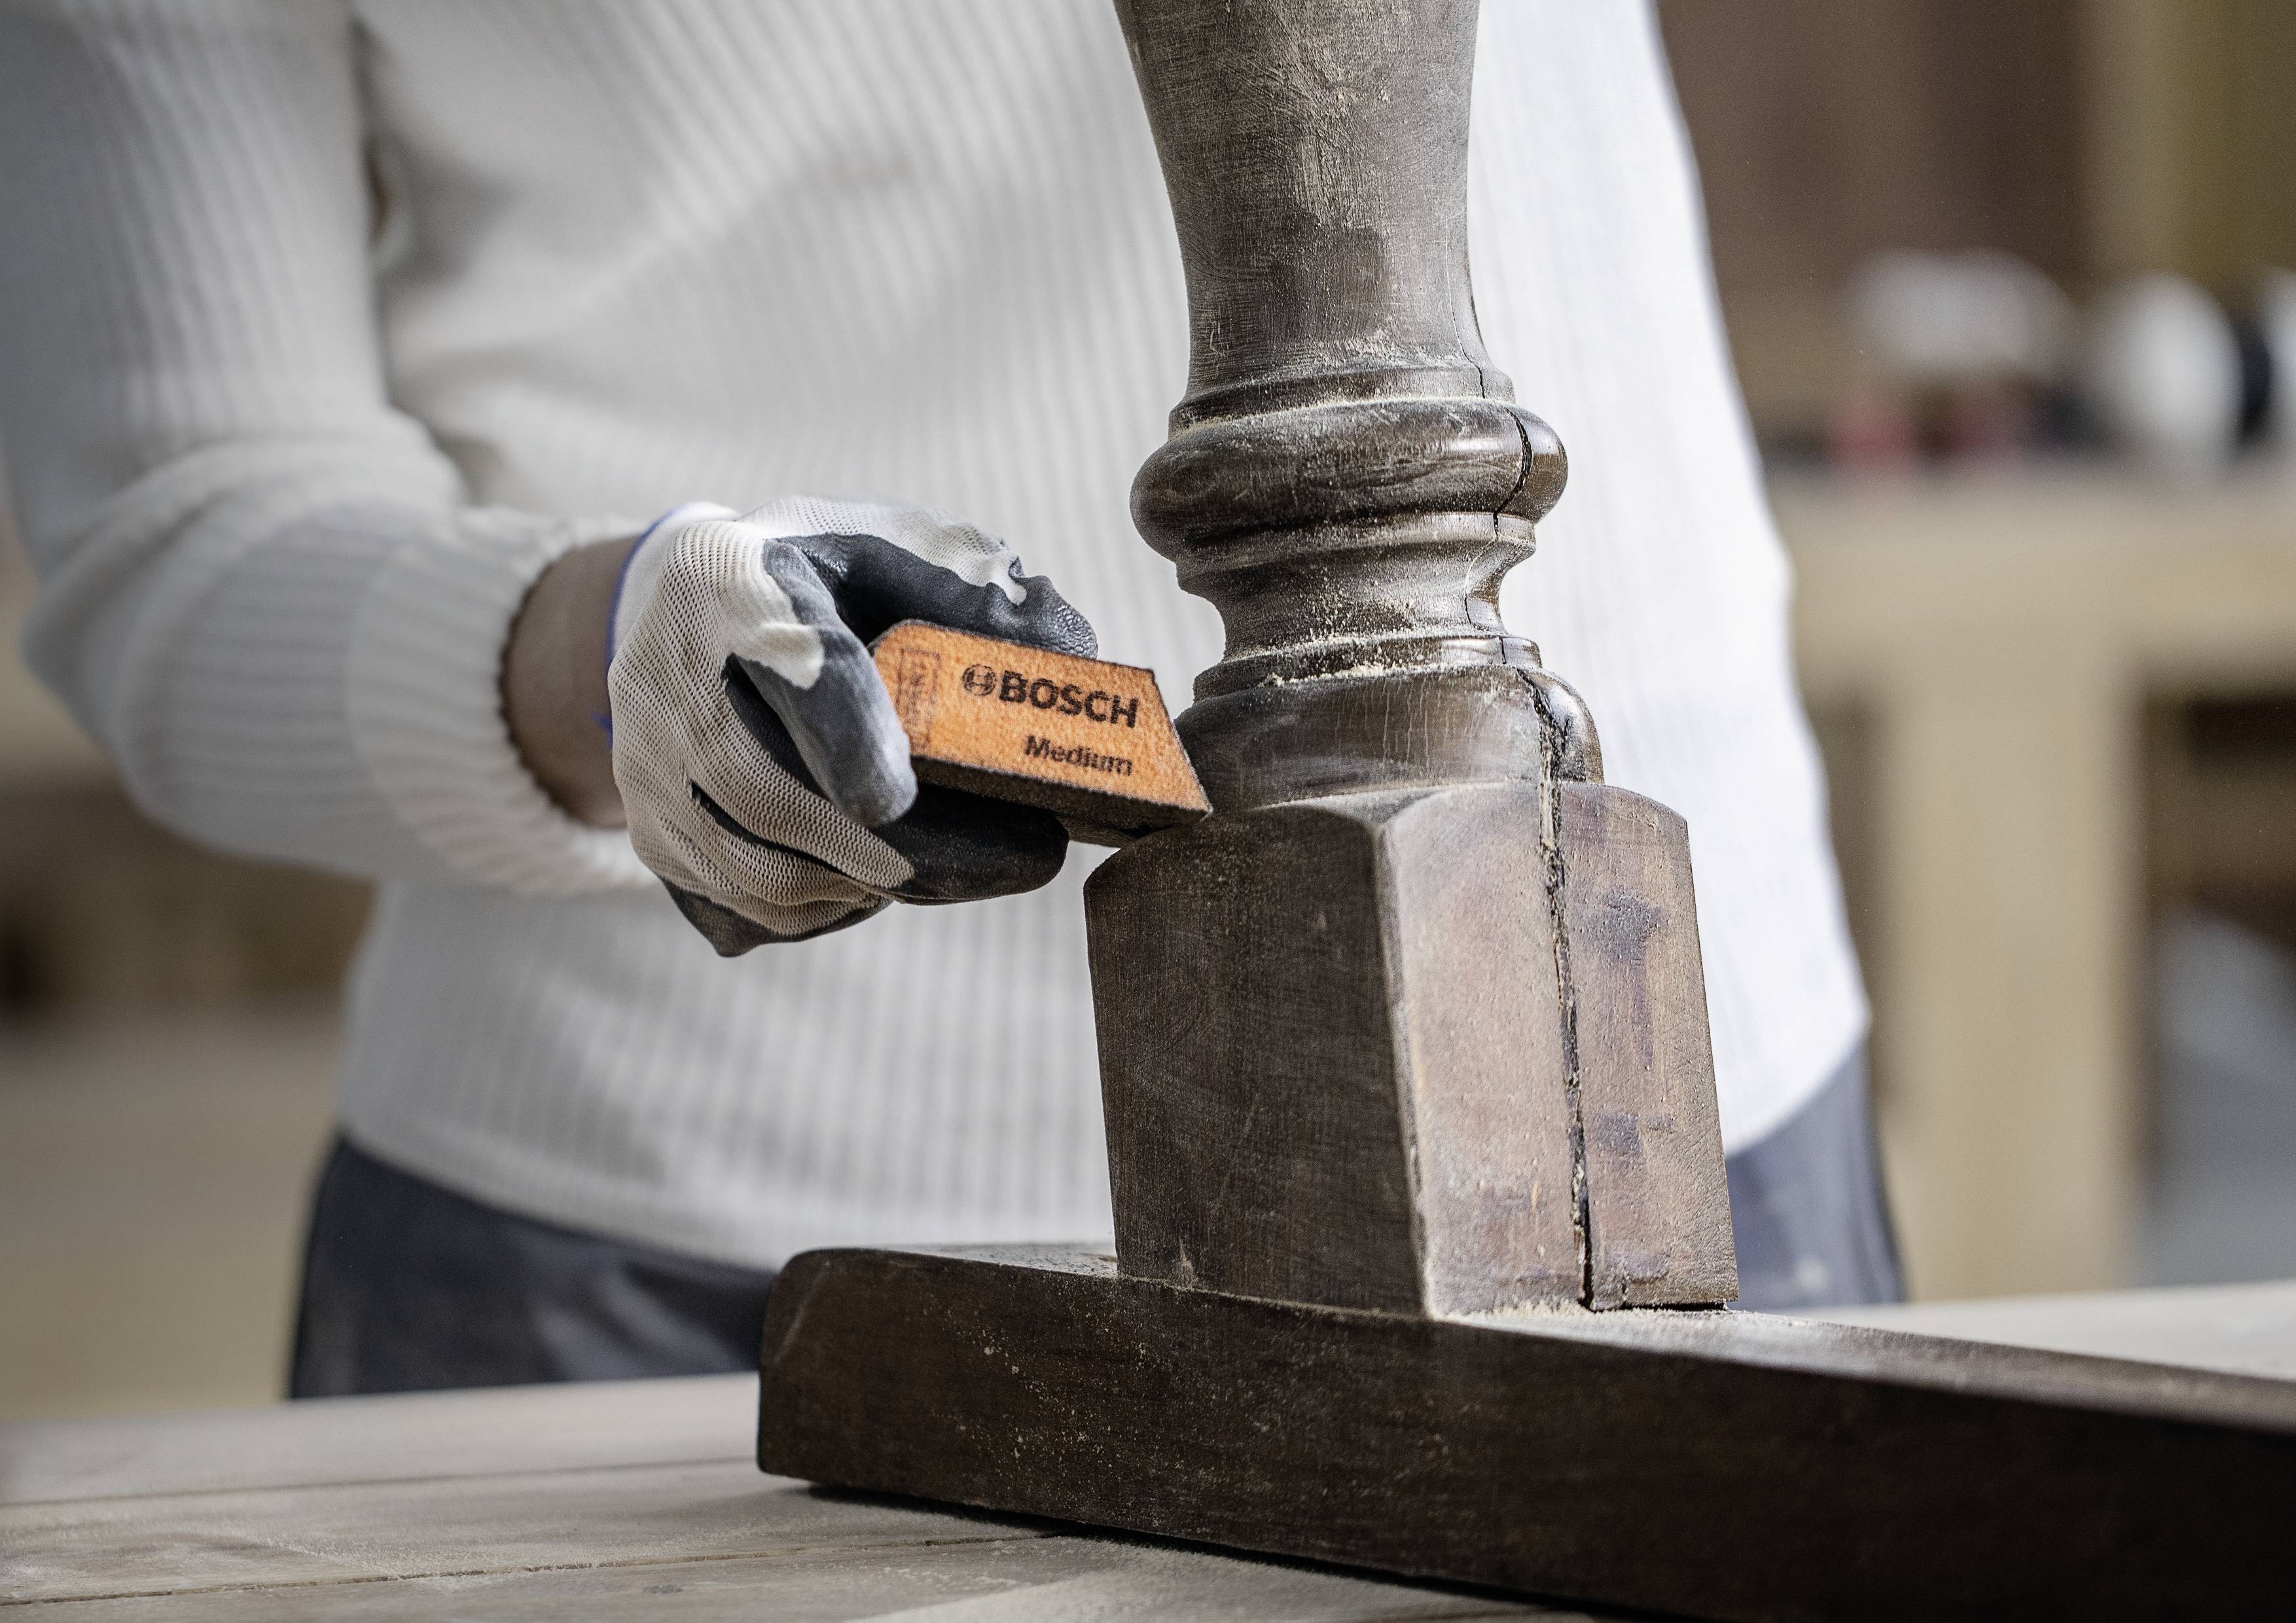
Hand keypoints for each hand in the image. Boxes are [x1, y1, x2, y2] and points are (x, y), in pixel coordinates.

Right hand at [605, 498, 1096, 952]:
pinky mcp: (652, 838)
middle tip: (1026, 861)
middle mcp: (665, 679)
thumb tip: (1075, 657)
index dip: (842, 734)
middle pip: (772, 798)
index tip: (896, 797)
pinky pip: (749, 911)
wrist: (685, 609)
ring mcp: (647, 770)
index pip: (787, 663)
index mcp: (731, 584)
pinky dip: (832, 910)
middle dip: (908, 851)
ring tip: (963, 863)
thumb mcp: (894, 546)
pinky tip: (881, 878)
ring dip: (880, 888)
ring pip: (764, 873)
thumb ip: (980, 590)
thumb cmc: (821, 578)